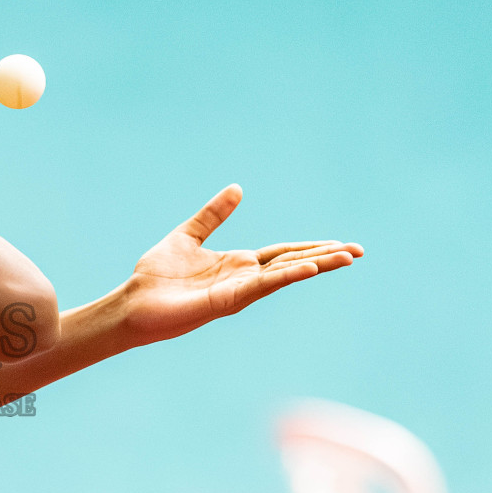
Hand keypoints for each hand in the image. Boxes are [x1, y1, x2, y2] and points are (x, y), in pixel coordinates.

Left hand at [120, 184, 361, 345]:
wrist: (133, 303)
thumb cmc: (155, 277)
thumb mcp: (187, 236)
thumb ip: (212, 215)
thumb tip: (237, 189)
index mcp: (237, 264)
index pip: (283, 253)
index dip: (312, 247)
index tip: (342, 245)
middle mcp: (243, 279)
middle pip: (292, 264)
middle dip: (325, 258)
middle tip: (359, 252)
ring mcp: (238, 291)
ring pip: (284, 275)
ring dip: (315, 265)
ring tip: (346, 258)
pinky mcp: (226, 301)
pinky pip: (261, 285)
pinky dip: (285, 276)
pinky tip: (307, 268)